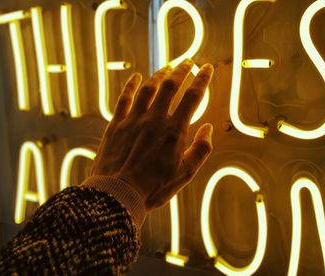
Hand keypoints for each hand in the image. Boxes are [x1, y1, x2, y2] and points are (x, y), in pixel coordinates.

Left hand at [91, 59, 213, 210]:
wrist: (118, 194)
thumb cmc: (154, 187)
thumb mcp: (185, 174)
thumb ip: (201, 149)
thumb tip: (208, 127)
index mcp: (174, 130)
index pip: (193, 97)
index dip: (201, 80)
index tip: (206, 68)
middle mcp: (155, 119)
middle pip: (171, 85)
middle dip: (181, 70)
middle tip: (188, 61)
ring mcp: (134, 119)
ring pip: (148, 88)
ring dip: (159, 74)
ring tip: (168, 67)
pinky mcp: (116, 124)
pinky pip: (124, 98)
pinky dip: (130, 85)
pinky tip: (136, 76)